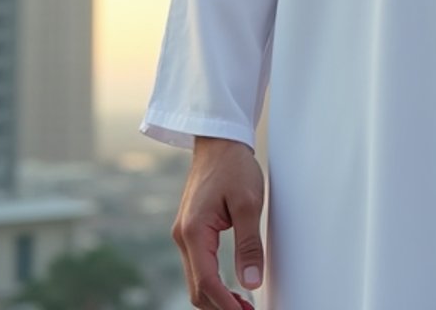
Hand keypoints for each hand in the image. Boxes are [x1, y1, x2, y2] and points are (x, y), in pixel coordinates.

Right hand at [171, 136, 266, 308]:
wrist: (219, 141)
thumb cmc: (233, 166)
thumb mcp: (248, 203)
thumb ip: (249, 244)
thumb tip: (251, 282)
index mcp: (194, 232)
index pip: (207, 283)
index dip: (226, 306)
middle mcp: (183, 237)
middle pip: (197, 289)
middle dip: (221, 307)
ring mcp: (184, 235)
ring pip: (196, 280)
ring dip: (217, 298)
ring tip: (244, 306)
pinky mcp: (191, 231)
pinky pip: (199, 267)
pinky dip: (213, 284)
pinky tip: (231, 289)